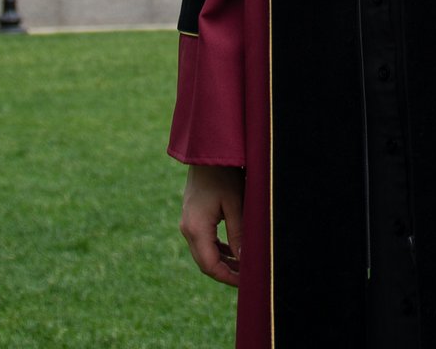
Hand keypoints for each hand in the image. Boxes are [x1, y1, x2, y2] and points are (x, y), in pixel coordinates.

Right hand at [180, 163, 244, 285]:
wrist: (206, 153)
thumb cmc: (223, 175)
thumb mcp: (236, 204)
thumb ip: (238, 234)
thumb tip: (243, 260)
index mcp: (196, 228)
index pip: (210, 265)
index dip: (228, 277)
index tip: (246, 282)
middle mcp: (187, 229)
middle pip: (205, 263)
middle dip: (226, 273)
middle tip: (247, 278)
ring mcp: (187, 224)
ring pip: (204, 254)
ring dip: (222, 262)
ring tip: (244, 268)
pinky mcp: (192, 218)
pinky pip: (203, 242)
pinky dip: (218, 250)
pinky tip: (234, 252)